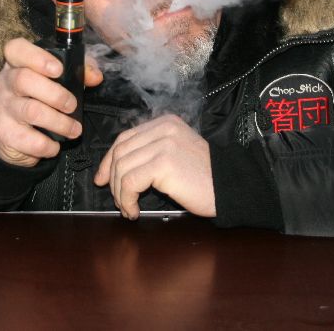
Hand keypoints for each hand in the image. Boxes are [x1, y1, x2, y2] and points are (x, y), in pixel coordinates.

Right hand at [0, 38, 102, 166]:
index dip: (37, 57)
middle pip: (24, 80)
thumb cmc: (41, 98)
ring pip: (30, 111)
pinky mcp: (3, 132)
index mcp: (18, 64)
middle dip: (55, 94)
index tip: (59, 69)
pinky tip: (55, 146)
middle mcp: (5, 83)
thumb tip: (96, 77)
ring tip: (75, 129)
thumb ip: (80, 71)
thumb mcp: (61, 79)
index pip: (16, 49)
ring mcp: (2, 108)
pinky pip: (27, 139)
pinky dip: (46, 145)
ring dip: (59, 122)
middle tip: (72, 105)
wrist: (15, 136)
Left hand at [94, 114, 215, 219]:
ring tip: (129, 208)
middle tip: (118, 200)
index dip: (108, 160)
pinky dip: (127, 200)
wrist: (231, 186)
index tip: (102, 179)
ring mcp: (163, 144)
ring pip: (121, 168)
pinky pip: (130, 182)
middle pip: (120, 152)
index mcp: (165, 123)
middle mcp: (163, 129)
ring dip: (120, 194)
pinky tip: (134, 211)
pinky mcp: (163, 163)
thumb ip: (151, 151)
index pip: (125, 138)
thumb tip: (115, 167)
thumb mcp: (176, 153)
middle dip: (112, 179)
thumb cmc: (205, 177)